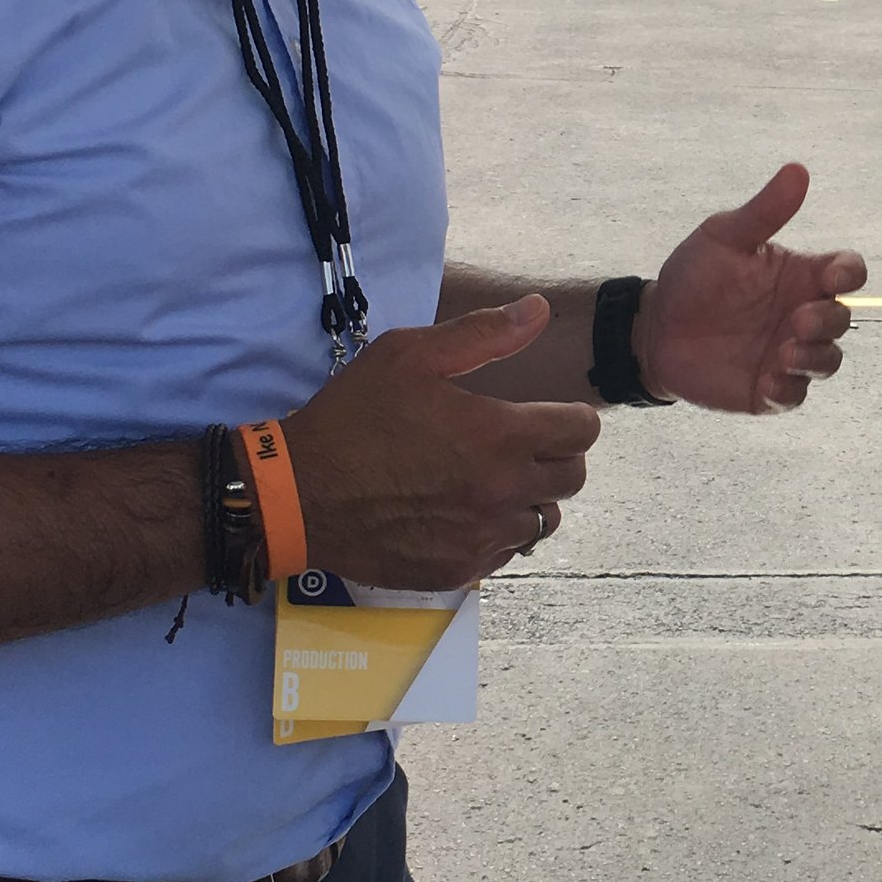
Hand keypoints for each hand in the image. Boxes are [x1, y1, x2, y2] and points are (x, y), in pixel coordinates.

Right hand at [284, 297, 599, 586]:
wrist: (299, 494)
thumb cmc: (353, 417)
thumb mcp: (409, 356)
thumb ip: (483, 333)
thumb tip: (538, 309)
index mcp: (499, 436)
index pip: (582, 431)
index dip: (572, 417)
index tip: (550, 414)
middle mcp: (502, 492)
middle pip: (573, 478)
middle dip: (557, 455)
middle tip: (520, 444)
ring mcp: (483, 538)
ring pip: (543, 519)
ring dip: (530, 497)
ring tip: (491, 478)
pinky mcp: (460, 571)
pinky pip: (506, 551)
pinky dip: (497, 531)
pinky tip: (463, 511)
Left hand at [635, 161, 867, 413]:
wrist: (654, 328)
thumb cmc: (694, 277)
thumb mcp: (723, 238)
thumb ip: (763, 212)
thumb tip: (798, 170)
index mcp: (801, 276)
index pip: (848, 272)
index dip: (850, 274)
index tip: (831, 275)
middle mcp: (803, 315)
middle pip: (841, 320)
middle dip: (827, 321)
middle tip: (796, 321)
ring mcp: (788, 354)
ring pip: (827, 360)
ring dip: (814, 358)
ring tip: (784, 355)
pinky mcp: (769, 390)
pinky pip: (794, 396)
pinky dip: (788, 390)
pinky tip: (766, 382)